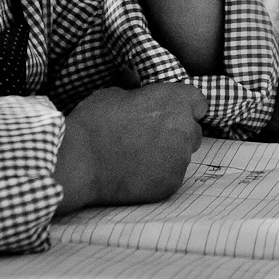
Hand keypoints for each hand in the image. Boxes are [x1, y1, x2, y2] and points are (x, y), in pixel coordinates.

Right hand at [53, 84, 207, 212]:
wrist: (79, 161)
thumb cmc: (94, 121)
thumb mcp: (116, 93)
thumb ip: (142, 97)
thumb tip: (143, 98)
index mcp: (175, 101)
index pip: (199, 103)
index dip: (184, 107)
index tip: (170, 112)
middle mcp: (185, 130)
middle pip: (193, 131)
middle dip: (177, 132)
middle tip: (150, 136)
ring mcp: (180, 160)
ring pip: (182, 155)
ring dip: (168, 154)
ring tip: (138, 156)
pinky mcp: (171, 185)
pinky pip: (171, 176)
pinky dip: (158, 175)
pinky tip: (135, 173)